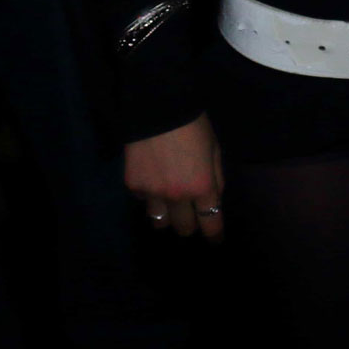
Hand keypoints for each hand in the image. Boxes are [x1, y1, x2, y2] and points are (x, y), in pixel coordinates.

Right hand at [124, 114, 224, 240]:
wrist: (158, 108)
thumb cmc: (194, 126)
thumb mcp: (214, 150)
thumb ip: (215, 178)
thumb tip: (213, 201)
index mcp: (202, 186)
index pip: (210, 222)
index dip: (214, 235)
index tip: (215, 240)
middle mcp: (177, 196)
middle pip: (183, 228)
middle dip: (190, 225)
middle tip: (191, 216)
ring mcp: (152, 193)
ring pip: (160, 222)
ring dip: (168, 216)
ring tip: (170, 204)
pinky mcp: (133, 186)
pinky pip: (144, 202)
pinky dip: (151, 197)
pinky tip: (154, 181)